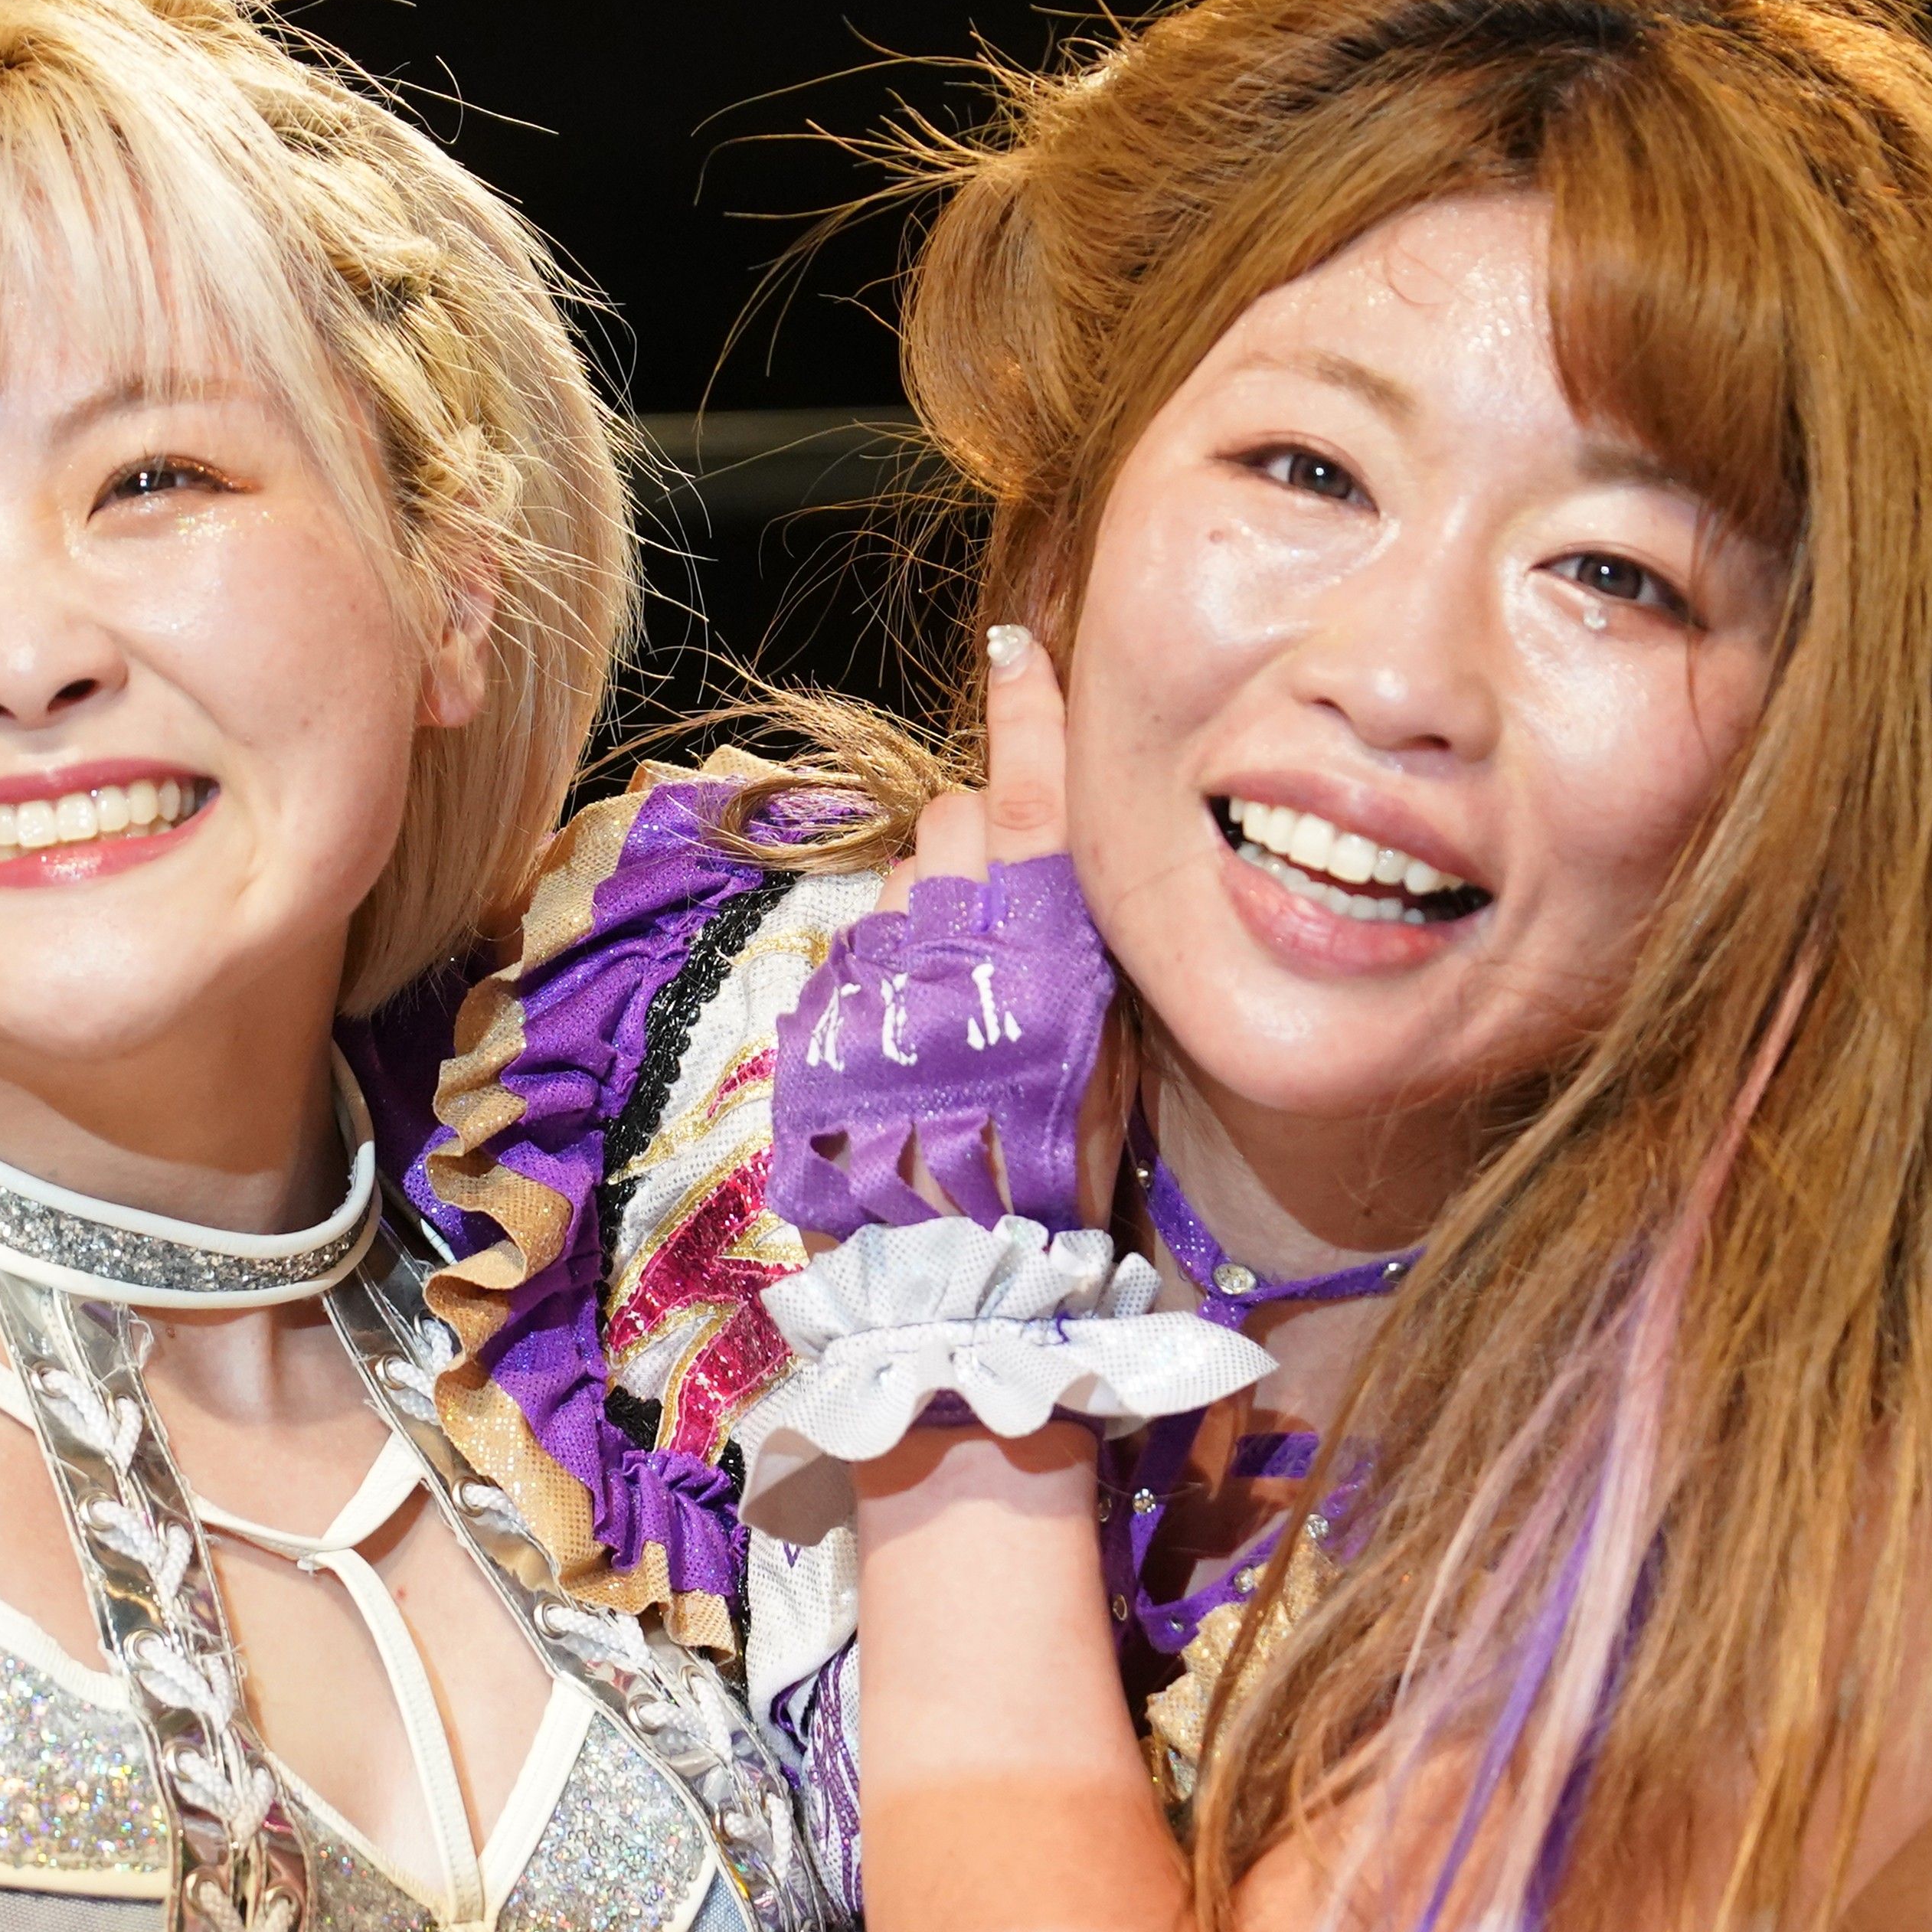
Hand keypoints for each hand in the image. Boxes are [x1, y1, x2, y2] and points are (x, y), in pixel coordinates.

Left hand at [775, 623, 1129, 1230]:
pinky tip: (903, 1030)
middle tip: (994, 906)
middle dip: (970, 837)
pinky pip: (851, 954)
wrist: (958, 1281)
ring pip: (896, 880)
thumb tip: (1057, 871)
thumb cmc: (1060, 1179)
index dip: (1032, 713)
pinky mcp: (822, 1023)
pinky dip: (878, 971)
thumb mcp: (1109, 1059)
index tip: (1018, 649)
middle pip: (954, 820)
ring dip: (922, 907)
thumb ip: (1085, 954)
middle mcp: (964, 949)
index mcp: (1051, 953)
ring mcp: (884, 981)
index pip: (1038, 794)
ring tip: (948, 985)